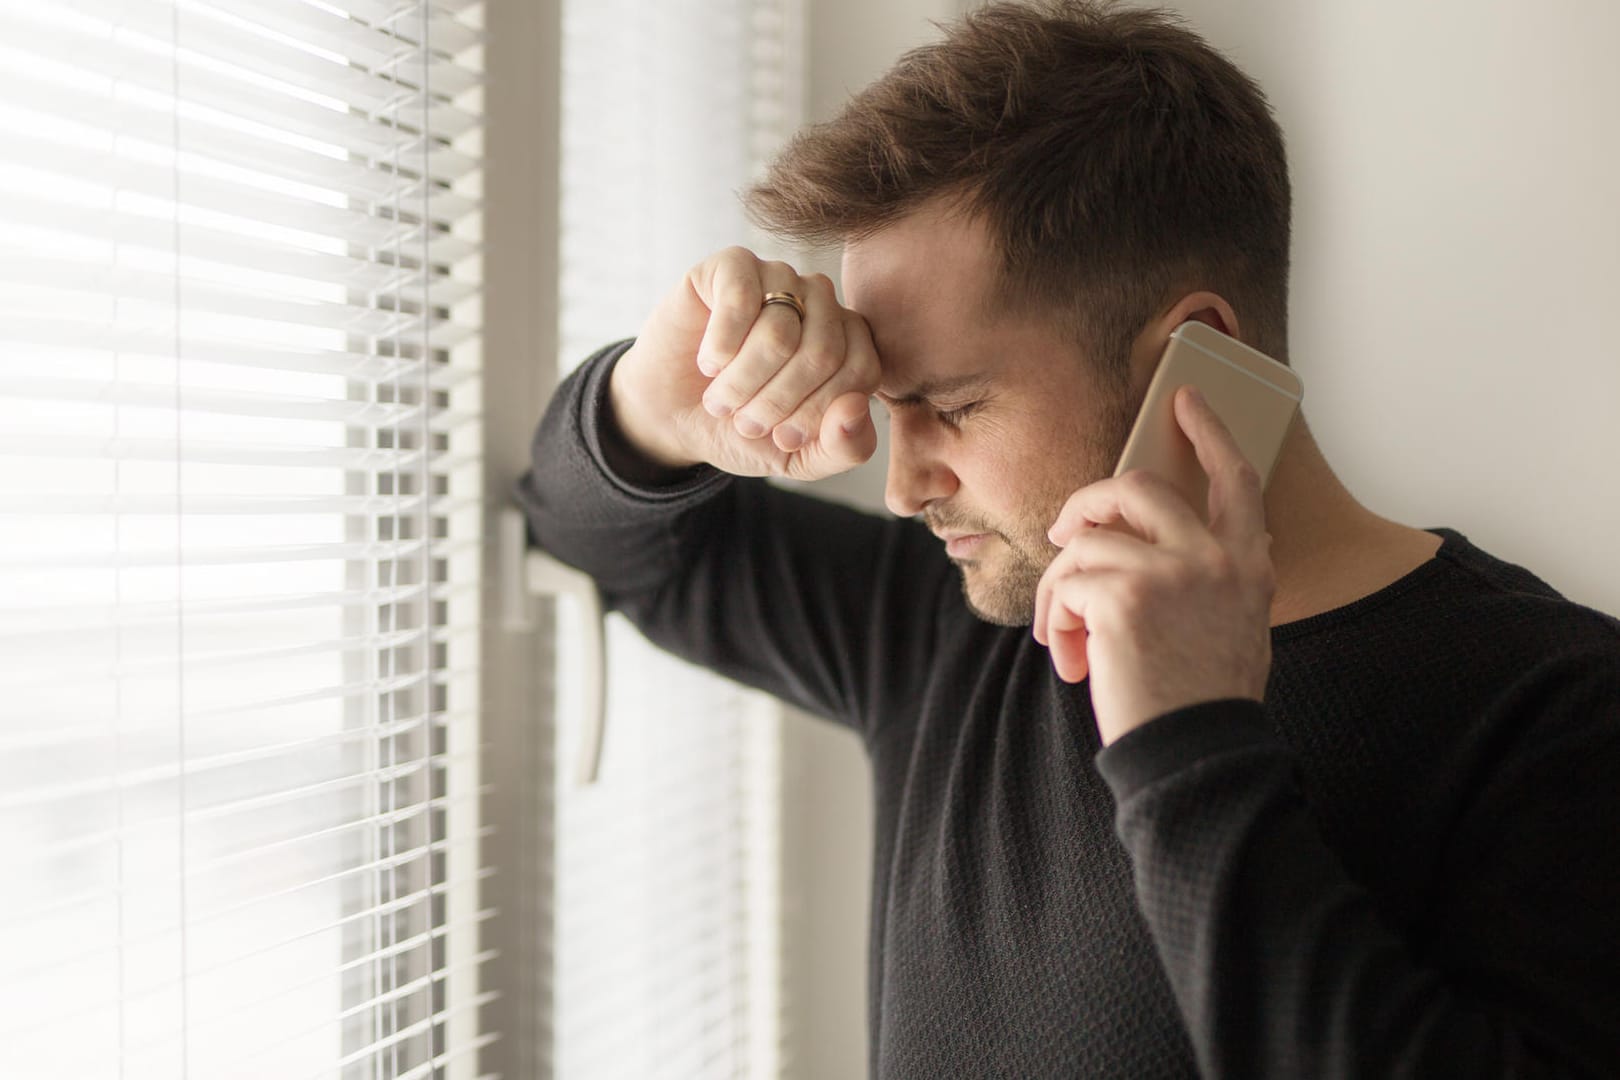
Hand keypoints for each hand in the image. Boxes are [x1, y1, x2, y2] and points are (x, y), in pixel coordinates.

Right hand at [609, 246, 880, 480]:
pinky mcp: (734, 265)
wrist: (672, 414)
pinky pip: (740, 301)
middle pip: (821, 352)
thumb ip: (845, 447)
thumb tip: (858, 408)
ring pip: (779, 331)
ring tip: (721, 399)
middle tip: (745, 423)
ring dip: (742, 382)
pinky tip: (709, 363)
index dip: (818, 414)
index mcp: (850, 342)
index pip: (860, 370)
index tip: (782, 438)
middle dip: (777, 403)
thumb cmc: (741, 429)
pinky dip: (720, 347)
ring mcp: (779, 277)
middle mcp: (821, 302)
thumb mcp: (799, 458)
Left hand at [1033, 387, 1274, 744]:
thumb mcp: (1228, 628)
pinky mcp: (1123, 596)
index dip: (1211, 432)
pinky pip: (1065, 583)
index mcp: (1249, 565)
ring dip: (1059, 591)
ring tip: (1065, 639)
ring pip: (1085, 543)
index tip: (1186, 400)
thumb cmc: (1200, 702)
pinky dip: (1054, 621)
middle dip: (1087, 503)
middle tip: (1061, 534)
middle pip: (1136, 486)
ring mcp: (1171, 572)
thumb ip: (1201, 579)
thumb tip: (1126, 547)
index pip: (1236, 478)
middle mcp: (1216, 558)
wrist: (1195, 755)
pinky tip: (1070, 661)